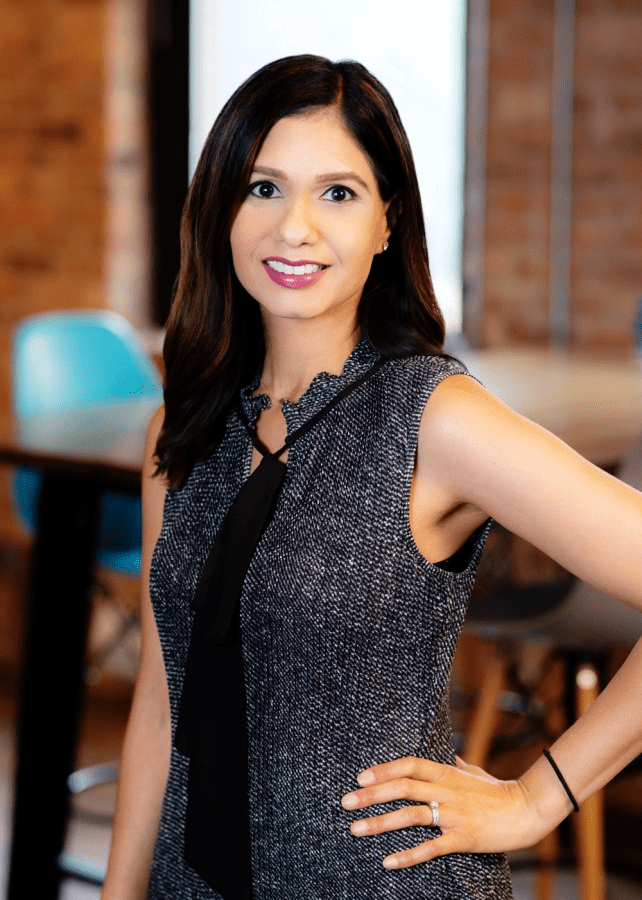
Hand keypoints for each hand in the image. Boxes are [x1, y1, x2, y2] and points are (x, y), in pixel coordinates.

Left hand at [340, 755, 545, 869]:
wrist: (527, 810)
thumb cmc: (499, 791)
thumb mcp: (474, 772)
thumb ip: (456, 765)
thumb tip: (447, 754)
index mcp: (446, 773)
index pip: (408, 765)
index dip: (383, 769)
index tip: (360, 776)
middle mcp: (446, 790)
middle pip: (402, 788)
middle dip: (370, 795)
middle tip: (345, 802)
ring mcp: (453, 814)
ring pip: (410, 816)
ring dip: (380, 823)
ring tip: (356, 830)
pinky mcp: (463, 838)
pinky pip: (431, 848)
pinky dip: (408, 855)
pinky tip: (388, 861)